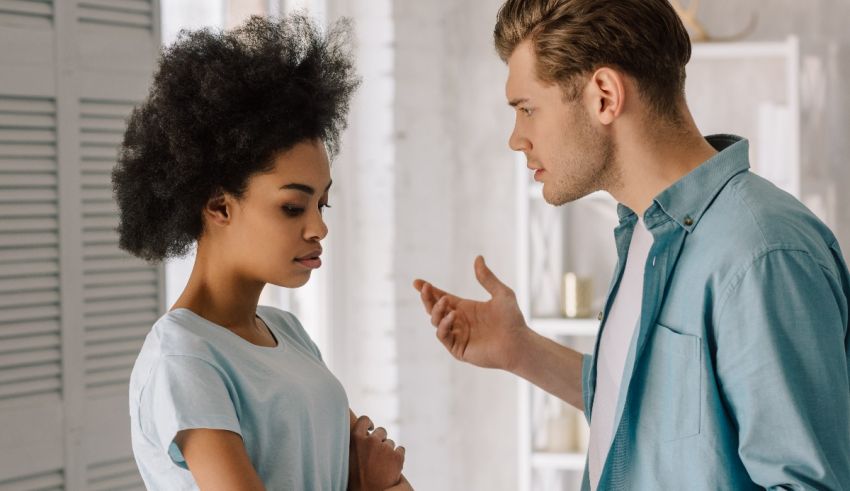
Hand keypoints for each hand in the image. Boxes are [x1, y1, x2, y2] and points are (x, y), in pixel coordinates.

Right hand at [349, 415, 404, 490]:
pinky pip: (401, 449)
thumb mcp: (350, 458)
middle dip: (381, 440)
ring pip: (391, 442)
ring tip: (382, 466)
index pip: (364, 420)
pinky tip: (391, 467)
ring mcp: (385, 448)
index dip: (369, 423)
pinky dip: (398, 456)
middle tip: (377, 455)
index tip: (371, 428)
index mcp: (356, 439)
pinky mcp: (398, 456)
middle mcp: (371, 440)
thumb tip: (366, 433)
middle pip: (381, 431)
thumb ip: (357, 444)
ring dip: (388, 451)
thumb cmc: (357, 479)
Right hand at [413, 255, 528, 370]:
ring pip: (436, 321)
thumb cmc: (513, 320)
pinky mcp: (458, 348)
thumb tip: (478, 258)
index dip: (429, 290)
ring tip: (446, 302)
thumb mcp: (501, 293)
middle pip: (434, 308)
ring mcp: (457, 335)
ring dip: (436, 310)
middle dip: (427, 298)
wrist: (518, 343)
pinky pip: (443, 336)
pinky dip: (443, 325)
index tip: (417, 282)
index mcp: (465, 308)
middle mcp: (459, 321)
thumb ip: (487, 278)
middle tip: (425, 288)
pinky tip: (452, 316)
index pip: (442, 297)